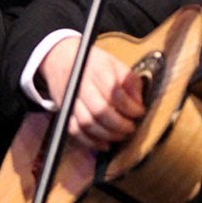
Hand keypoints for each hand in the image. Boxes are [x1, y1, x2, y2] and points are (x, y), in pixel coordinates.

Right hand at [38, 37, 145, 151]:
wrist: (61, 58)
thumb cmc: (94, 64)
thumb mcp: (116, 64)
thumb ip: (130, 82)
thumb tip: (139, 104)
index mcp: (98, 70)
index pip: (114, 92)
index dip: (130, 106)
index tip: (140, 111)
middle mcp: (82, 84)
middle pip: (100, 110)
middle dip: (120, 124)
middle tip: (131, 127)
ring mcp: (70, 98)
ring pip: (87, 123)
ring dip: (107, 134)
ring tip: (120, 135)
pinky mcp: (64, 110)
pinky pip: (74, 130)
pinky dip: (90, 141)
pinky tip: (104, 144)